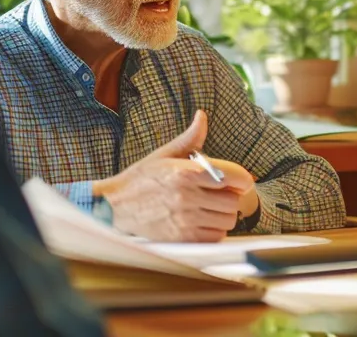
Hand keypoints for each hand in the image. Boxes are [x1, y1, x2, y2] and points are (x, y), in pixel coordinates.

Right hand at [96, 111, 255, 241]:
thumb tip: (202, 116)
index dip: (241, 179)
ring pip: (228, 220)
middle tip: (216, 194)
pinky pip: (217, 236)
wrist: (114, 207)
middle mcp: (187, 196)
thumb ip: (190, 138)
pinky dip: (214, 230)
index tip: (239, 181)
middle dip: (229, 197)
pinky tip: (200, 221)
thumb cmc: (141, 179)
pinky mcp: (184, 239)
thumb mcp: (164, 154)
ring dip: (222, 215)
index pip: (233, 177)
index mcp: (186, 172)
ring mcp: (186, 220)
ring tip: (206, 208)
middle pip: (233, 201)